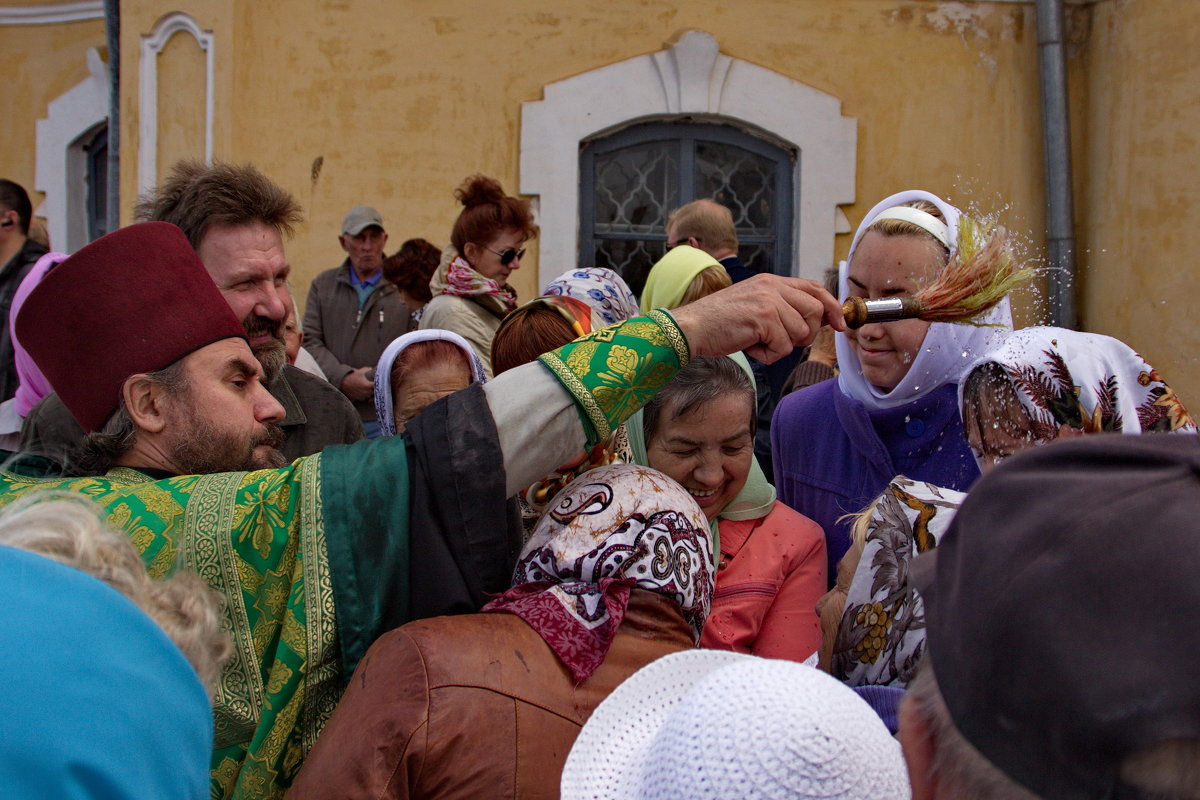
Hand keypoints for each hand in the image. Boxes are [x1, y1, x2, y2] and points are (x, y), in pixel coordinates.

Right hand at [340, 367, 374, 401]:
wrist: (342, 384)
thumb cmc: (351, 377)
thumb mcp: (359, 372)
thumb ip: (366, 369)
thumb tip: (371, 368)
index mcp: (367, 385)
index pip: (376, 386)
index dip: (378, 384)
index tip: (377, 382)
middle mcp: (366, 392)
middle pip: (374, 392)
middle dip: (374, 389)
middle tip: (373, 385)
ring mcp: (362, 396)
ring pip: (370, 396)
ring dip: (370, 393)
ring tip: (368, 388)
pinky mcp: (358, 399)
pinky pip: (365, 398)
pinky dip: (365, 395)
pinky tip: (363, 391)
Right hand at [668, 274, 845, 362]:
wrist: (691, 327)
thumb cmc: (718, 322)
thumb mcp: (752, 304)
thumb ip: (779, 306)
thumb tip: (811, 322)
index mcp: (771, 281)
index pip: (813, 288)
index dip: (831, 306)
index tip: (840, 324)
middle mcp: (772, 287)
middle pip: (815, 311)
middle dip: (807, 334)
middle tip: (784, 342)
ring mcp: (769, 301)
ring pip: (801, 333)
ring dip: (782, 347)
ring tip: (758, 343)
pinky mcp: (764, 319)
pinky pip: (783, 347)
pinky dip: (768, 355)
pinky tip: (750, 347)